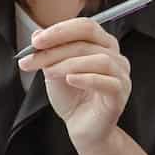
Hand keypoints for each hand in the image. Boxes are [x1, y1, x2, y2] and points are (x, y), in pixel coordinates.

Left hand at [18, 15, 130, 147]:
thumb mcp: (54, 71)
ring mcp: (120, 74)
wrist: (81, 127)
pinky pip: (107, 81)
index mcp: (101, 44)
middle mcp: (115, 55)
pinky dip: (86, 78)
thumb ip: (49, 52)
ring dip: (69, 63)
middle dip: (58, 47)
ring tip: (49, 72)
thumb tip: (36, 34)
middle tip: (34, 57)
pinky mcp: (120, 94)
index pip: (84, 26)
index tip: (36, 41)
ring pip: (99, 59)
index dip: (60, 30)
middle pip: (88, 40)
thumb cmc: (72, 97)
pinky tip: (70, 80)